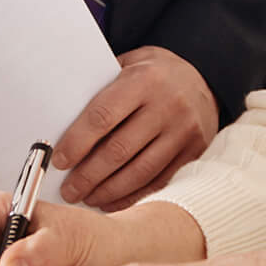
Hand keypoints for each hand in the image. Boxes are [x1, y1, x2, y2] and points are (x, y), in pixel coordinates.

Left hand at [51, 45, 218, 209]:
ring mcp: (184, 130)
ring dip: (108, 191)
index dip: (78, 142)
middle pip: (119, 150)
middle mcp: (168, 105)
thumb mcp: (129, 65)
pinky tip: (113, 200)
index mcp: (144, 80)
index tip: (60, 161)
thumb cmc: (153, 74)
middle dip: (88, 175)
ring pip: (140, 172)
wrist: (205, 78)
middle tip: (69, 190)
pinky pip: (160, 181)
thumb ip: (101, 88)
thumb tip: (60, 124)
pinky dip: (133, 196)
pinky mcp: (195, 151)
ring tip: (87, 198)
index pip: (103, 116)